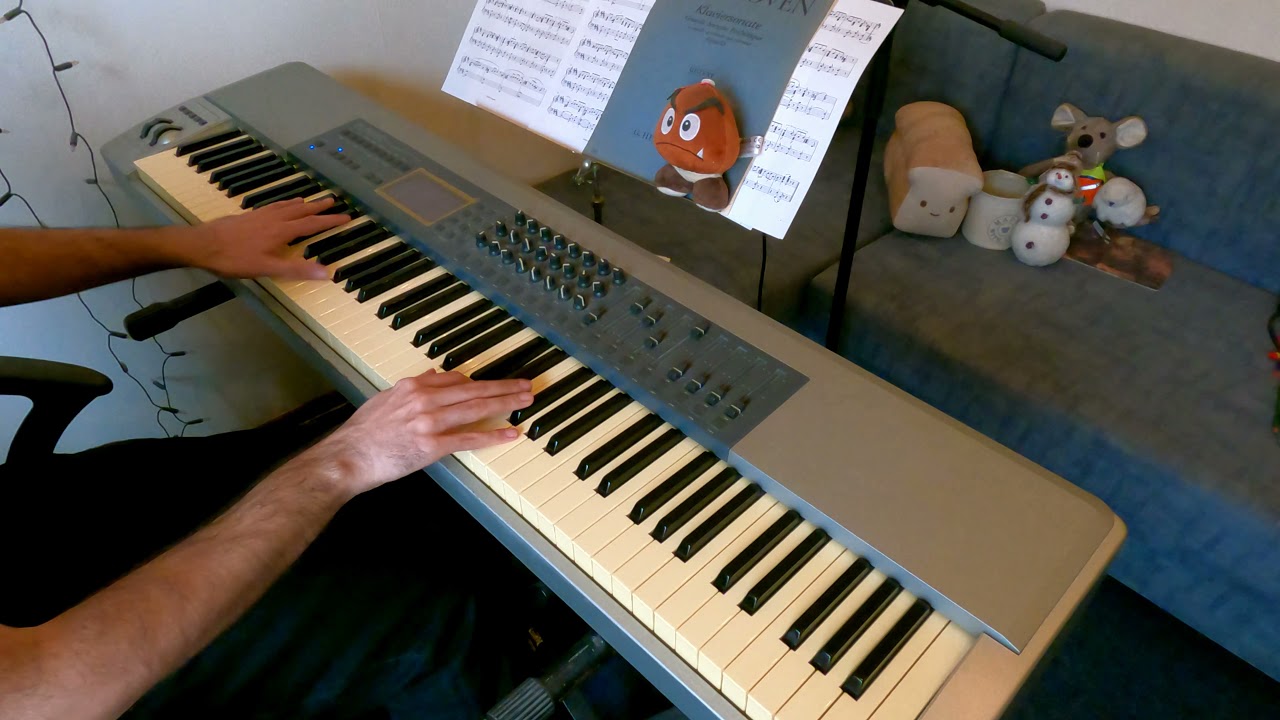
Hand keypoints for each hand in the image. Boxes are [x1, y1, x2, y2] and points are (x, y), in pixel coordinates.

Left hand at [182, 197, 349, 279]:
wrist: (201, 245)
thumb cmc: (234, 259)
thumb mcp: (267, 268)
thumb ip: (297, 270)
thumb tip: (327, 272)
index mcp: (281, 231)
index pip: (312, 225)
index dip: (330, 221)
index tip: (347, 217)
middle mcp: (273, 219)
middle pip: (300, 211)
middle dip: (318, 207)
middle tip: (332, 200)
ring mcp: (259, 216)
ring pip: (285, 206)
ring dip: (301, 203)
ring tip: (309, 200)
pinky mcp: (248, 216)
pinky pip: (272, 206)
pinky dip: (282, 204)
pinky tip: (278, 207)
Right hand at [300, 370, 533, 496]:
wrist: (348, 457)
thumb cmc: (363, 432)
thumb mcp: (386, 399)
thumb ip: (412, 388)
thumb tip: (432, 376)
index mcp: (414, 387)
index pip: (456, 380)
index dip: (481, 383)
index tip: (497, 385)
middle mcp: (425, 399)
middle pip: (474, 390)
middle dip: (504, 387)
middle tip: (527, 386)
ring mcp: (430, 422)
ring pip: (476, 409)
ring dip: (505, 404)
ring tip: (525, 402)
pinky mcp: (432, 446)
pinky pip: (469, 438)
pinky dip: (492, 435)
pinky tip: (510, 433)